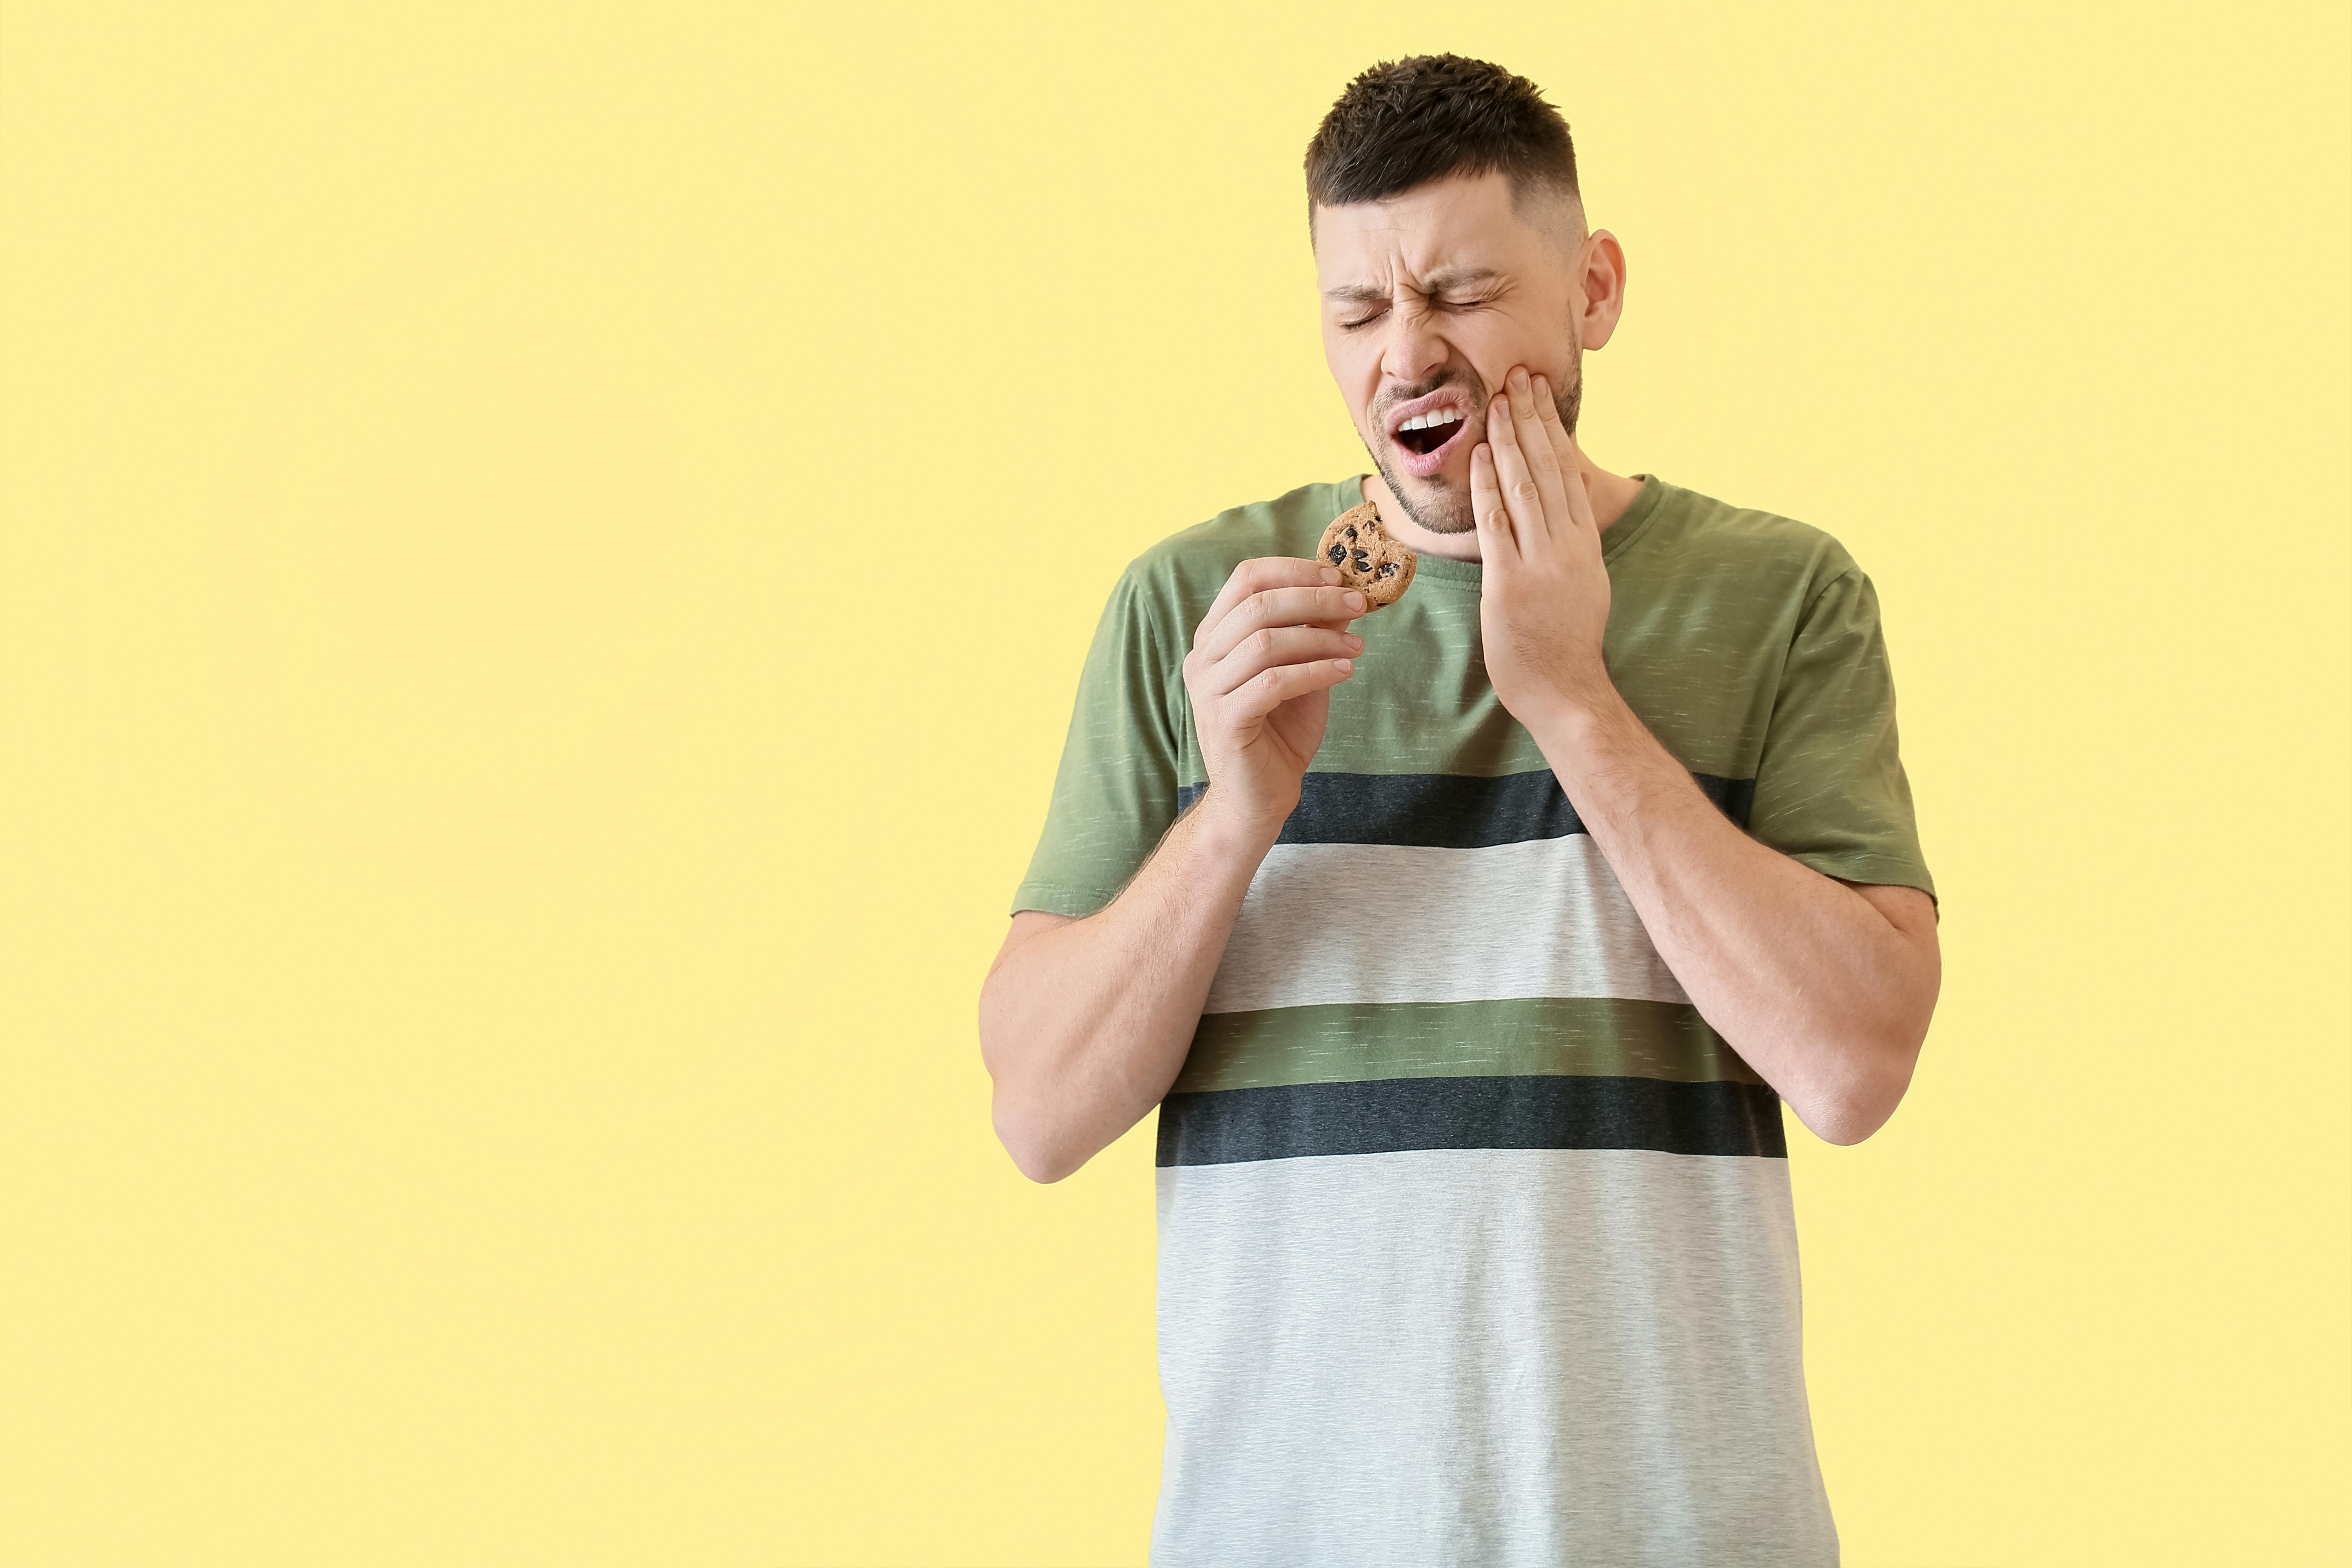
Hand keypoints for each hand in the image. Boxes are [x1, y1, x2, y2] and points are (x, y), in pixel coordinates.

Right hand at [1181, 558, 1364, 841]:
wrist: (1258, 799)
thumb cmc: (1279, 733)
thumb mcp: (1303, 671)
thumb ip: (1314, 633)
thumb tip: (1345, 594)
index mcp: (1214, 637)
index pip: (1245, 578)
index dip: (1294, 570)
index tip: (1337, 578)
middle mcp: (1202, 658)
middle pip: (1257, 604)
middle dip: (1314, 598)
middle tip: (1358, 605)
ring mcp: (1208, 690)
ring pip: (1265, 642)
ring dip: (1320, 639)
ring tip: (1356, 649)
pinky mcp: (1225, 721)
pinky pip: (1273, 682)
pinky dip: (1314, 672)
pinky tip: (1344, 672)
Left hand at [1470, 365, 1614, 724]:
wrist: (1567, 691)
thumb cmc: (1566, 641)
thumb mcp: (1582, 581)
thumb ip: (1571, 539)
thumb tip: (1564, 497)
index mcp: (1584, 544)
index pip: (1566, 472)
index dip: (1550, 428)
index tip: (1538, 393)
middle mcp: (1566, 546)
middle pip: (1548, 469)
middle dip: (1531, 419)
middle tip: (1517, 377)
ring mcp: (1540, 564)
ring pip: (1525, 487)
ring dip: (1510, 439)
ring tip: (1498, 400)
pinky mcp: (1511, 584)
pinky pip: (1497, 525)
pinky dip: (1488, 487)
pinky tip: (1482, 454)